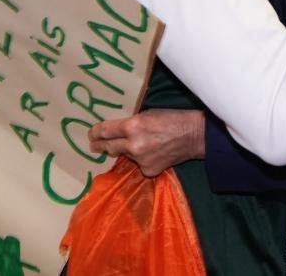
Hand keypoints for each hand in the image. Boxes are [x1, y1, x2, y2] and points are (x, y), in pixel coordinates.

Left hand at [88, 109, 205, 176]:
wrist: (193, 135)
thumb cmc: (172, 118)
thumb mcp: (148, 114)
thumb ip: (131, 123)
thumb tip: (118, 130)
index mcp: (132, 126)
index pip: (105, 131)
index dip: (95, 133)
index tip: (91, 134)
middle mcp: (133, 145)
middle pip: (109, 147)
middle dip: (100, 146)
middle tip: (95, 145)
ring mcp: (141, 160)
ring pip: (125, 156)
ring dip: (127, 151)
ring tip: (140, 144)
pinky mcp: (149, 170)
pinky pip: (139, 165)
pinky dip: (143, 159)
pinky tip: (154, 153)